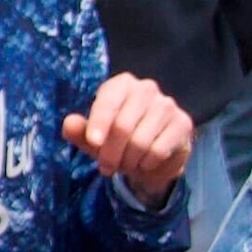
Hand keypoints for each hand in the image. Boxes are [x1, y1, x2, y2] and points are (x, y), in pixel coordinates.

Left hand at [61, 75, 192, 201]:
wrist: (152, 159)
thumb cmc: (118, 143)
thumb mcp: (95, 139)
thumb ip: (80, 131)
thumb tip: (68, 124)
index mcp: (122, 85)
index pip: (108, 100)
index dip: (99, 123)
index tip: (94, 143)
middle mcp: (146, 88)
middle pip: (123, 126)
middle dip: (111, 153)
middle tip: (107, 167)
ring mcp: (167, 105)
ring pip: (141, 141)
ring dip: (129, 161)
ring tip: (127, 163)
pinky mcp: (183, 123)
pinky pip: (158, 150)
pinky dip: (146, 163)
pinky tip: (145, 162)